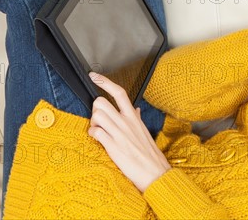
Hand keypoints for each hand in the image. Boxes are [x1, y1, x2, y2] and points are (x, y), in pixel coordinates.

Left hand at [88, 72, 170, 192]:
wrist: (155, 171)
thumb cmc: (149, 153)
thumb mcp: (144, 131)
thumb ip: (137, 118)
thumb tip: (136, 109)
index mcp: (133, 117)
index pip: (119, 93)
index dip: (105, 82)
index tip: (94, 76)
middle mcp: (126, 122)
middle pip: (101, 102)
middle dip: (95, 109)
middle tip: (98, 119)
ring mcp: (119, 133)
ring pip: (97, 115)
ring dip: (92, 122)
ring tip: (97, 129)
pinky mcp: (113, 146)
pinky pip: (96, 132)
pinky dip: (92, 134)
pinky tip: (97, 138)